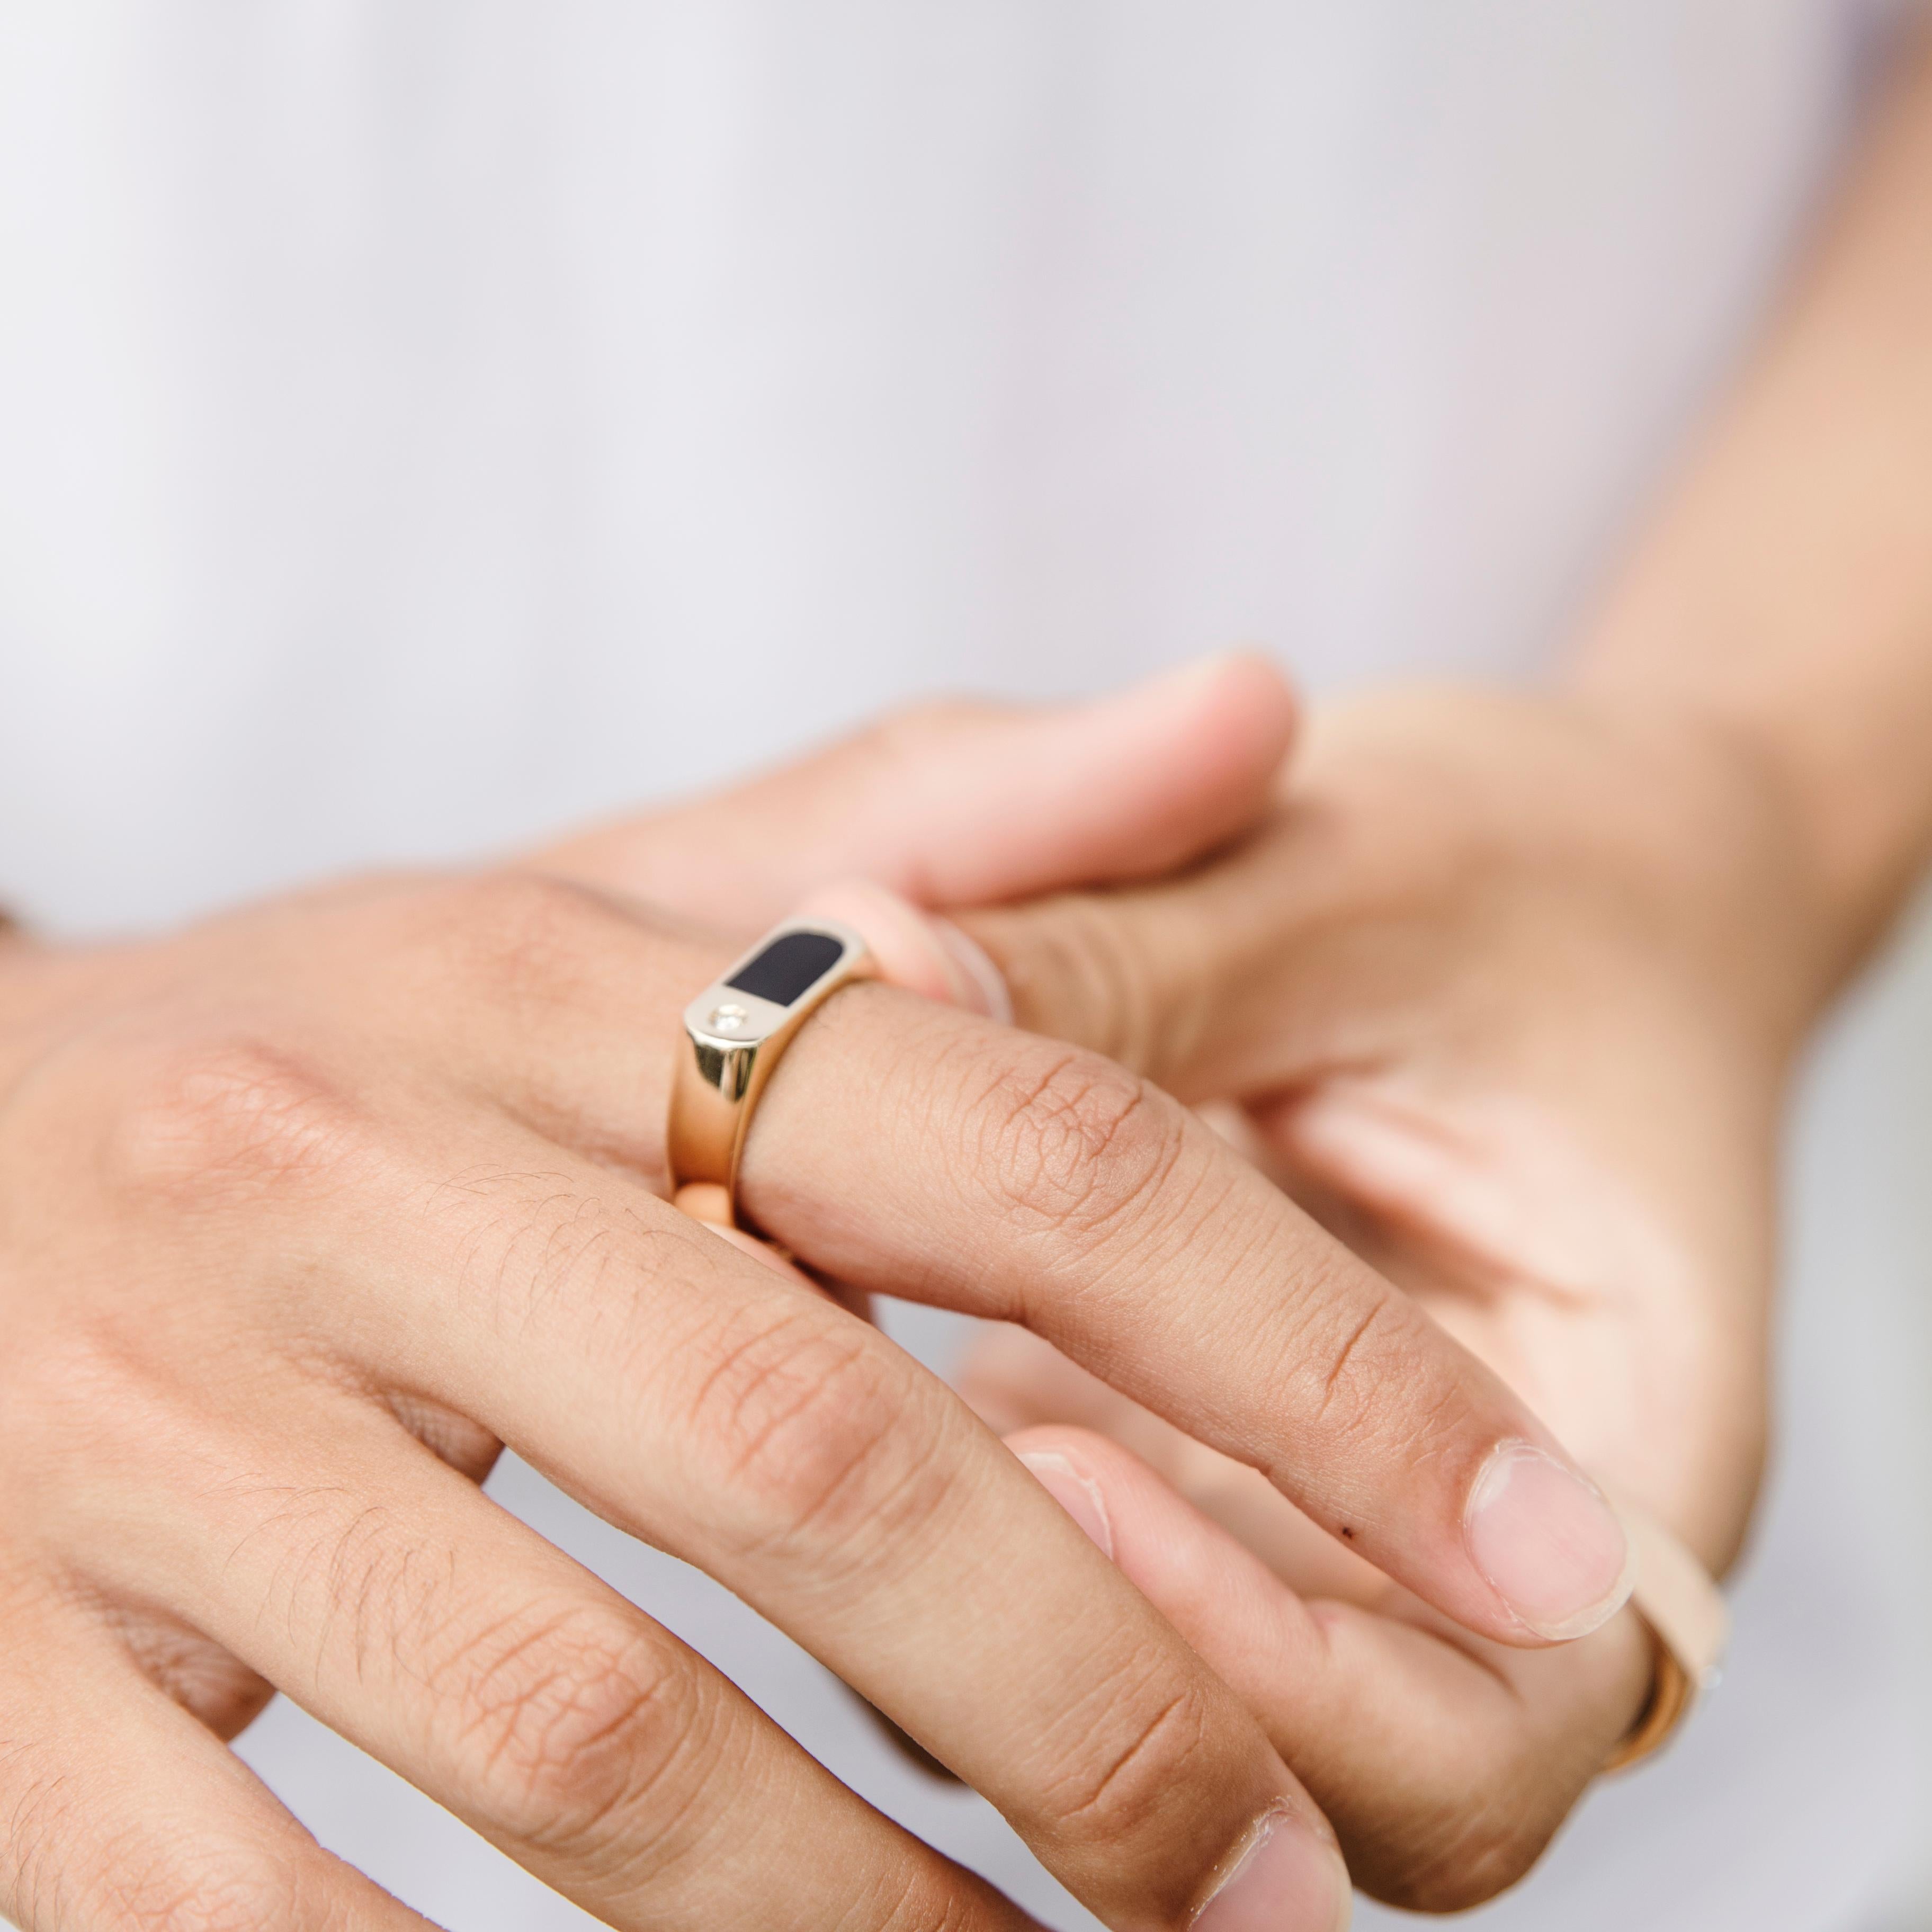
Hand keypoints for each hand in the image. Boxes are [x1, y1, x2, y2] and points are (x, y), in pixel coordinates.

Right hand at [0, 669, 1627, 1931]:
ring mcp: (139, 1430)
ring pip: (585, 1729)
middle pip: (823, 1462)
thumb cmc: (328, 1057)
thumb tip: (1251, 703)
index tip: (1528, 1547)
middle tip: (1295, 1887)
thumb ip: (939, 815)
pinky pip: (279, 1919)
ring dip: (873, 1920)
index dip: (1308, 1362)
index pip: (1013, 1143)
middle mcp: (344, 1178)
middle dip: (1108, 1711)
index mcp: (541, 988)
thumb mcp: (604, 899)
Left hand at [948, 677, 1818, 1909]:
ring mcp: (1349, 1520)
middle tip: (935, 1468)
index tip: (1058, 1464)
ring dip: (1040, 1611)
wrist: (1567, 864)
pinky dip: (1007, 1528)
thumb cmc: (1508, 869)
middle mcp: (1492, 1535)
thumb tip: (851, 964)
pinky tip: (887, 1383)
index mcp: (1622, 1426)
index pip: (1498, 1716)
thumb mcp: (1338, 885)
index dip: (1275, 1666)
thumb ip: (1121, 952)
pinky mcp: (1238, 1470)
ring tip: (880, 1416)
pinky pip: (1123, 1589)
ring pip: (1202, 1719)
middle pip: (1335, 1788)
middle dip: (1129, 1671)